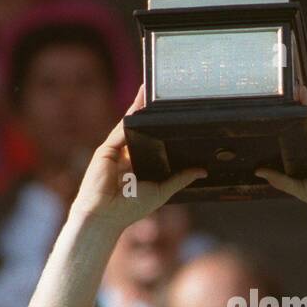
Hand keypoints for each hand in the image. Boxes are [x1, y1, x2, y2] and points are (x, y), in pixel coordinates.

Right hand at [71, 86, 206, 231]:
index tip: (168, 112)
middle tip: (160, 94)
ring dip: (136, 107)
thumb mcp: (162, 190)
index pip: (149, 141)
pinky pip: (120, 131)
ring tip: (147, 90)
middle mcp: (125, 156)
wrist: (105, 216)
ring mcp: (114, 152)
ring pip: (127, 125)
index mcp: (137, 166)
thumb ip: (180, 178)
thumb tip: (202, 171)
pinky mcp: (105, 150)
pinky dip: (128, 118)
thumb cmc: (130, 208)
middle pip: (137, 129)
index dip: (157, 127)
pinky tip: (138, 105)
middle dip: (146, 111)